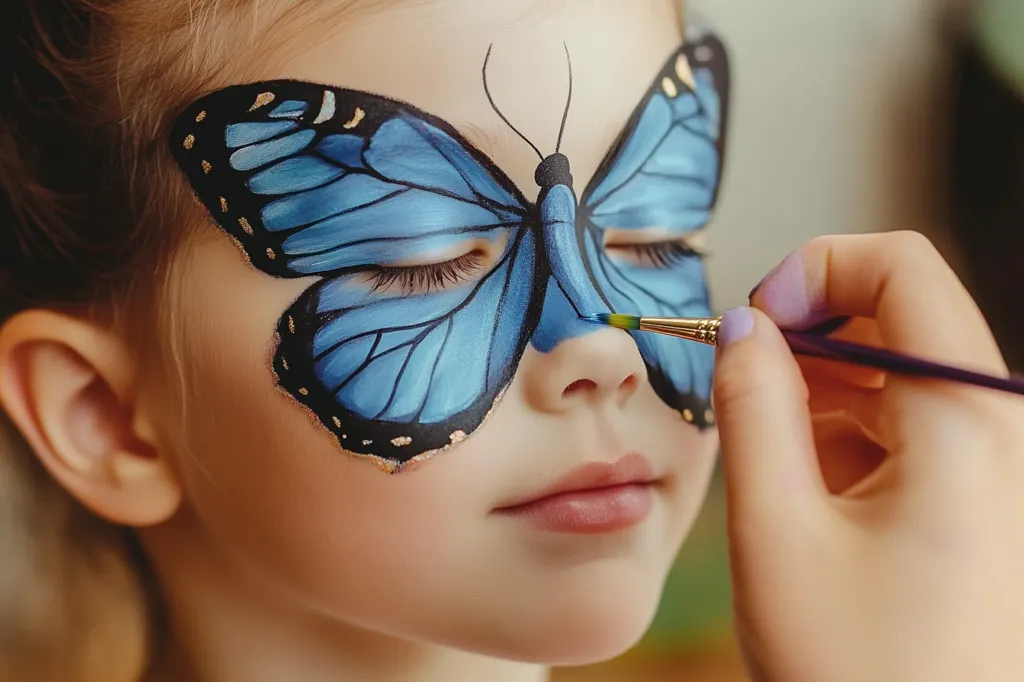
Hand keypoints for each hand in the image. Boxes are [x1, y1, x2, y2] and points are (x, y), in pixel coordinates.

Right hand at [712, 232, 1023, 681]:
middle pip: (898, 314)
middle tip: (741, 382)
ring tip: (764, 445)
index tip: (756, 319)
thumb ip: (752, 407)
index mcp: (965, 420)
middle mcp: (996, 427)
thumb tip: (741, 328)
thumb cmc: (860, 670)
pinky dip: (842, 429)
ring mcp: (991, 462)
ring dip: (818, 386)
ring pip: (896, 369)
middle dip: (806, 332)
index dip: (814, 269)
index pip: (900, 266)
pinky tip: (801, 481)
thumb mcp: (776, 527)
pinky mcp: (975, 494)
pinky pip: (904, 421)